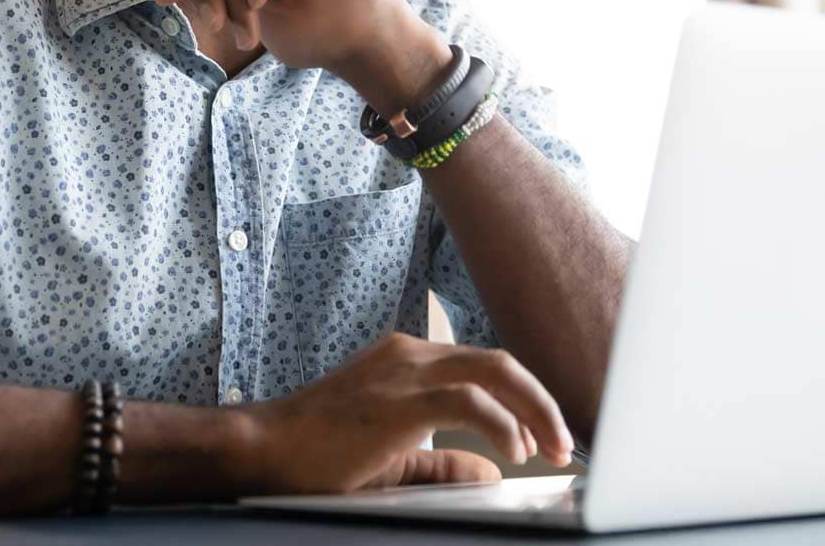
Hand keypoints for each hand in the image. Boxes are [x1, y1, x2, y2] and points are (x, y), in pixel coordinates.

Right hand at [236, 333, 574, 493]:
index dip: (523, 400)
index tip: (545, 436)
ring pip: (494, 371)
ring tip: (551, 447)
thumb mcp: (390, 459)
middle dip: (541, 402)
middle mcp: (410, 355)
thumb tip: (489, 470)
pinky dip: (501, 424)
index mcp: (407, 362)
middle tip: (563, 444)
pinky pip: (468, 401)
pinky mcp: (399, 399)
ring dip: (534, 410)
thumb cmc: (314, 455)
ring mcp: (404, 372)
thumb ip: (440, 462)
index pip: (483, 368)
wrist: (261, 449)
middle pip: (499, 362)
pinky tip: (514, 451)